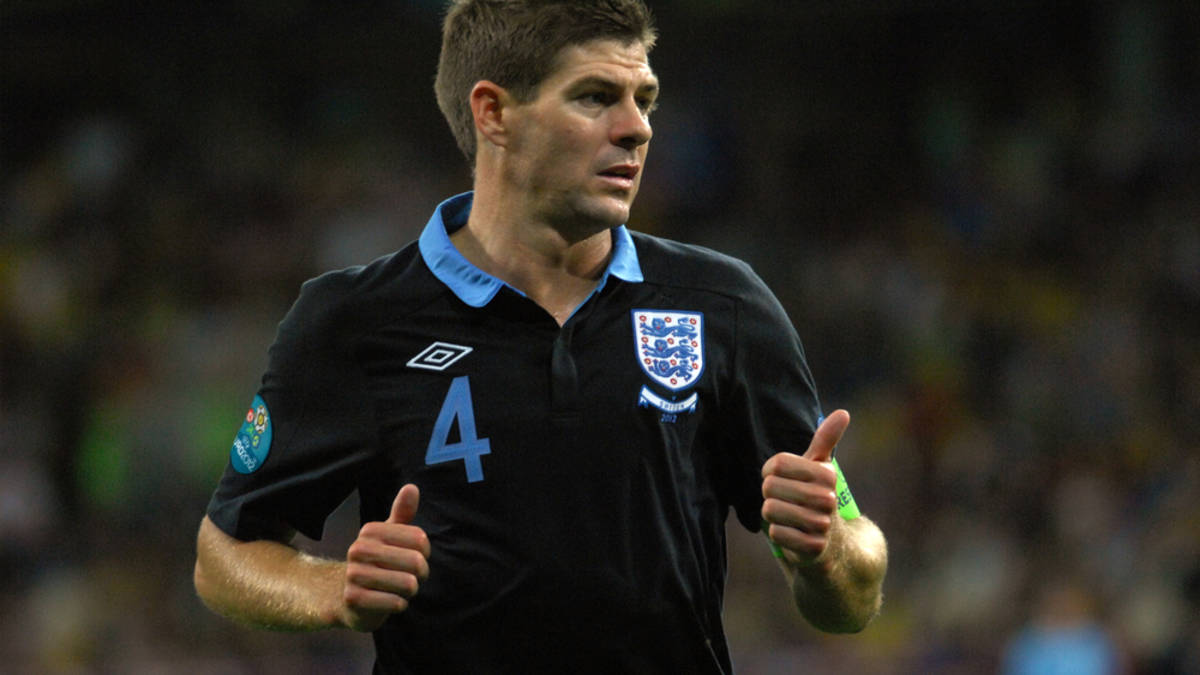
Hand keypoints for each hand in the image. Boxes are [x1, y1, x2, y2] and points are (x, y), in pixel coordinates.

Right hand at [340, 484, 430, 630]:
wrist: (346, 597)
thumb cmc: (377, 562)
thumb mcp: (389, 536)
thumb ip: (402, 513)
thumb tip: (411, 487)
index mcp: (370, 531)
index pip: (419, 539)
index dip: (424, 553)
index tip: (414, 557)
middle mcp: (358, 550)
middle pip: (416, 562)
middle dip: (421, 574)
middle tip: (410, 577)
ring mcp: (353, 575)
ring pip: (408, 584)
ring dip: (410, 591)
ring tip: (399, 589)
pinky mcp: (354, 600)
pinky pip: (395, 603)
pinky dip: (400, 605)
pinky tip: (390, 601)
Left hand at [761, 410, 849, 567]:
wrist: (835, 546)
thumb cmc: (818, 499)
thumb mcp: (820, 469)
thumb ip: (826, 440)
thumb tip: (843, 412)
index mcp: (827, 475)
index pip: (777, 463)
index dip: (770, 471)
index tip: (779, 477)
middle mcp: (828, 498)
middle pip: (770, 486)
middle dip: (771, 494)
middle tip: (784, 499)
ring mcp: (822, 525)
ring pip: (770, 510)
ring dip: (773, 514)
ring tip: (788, 516)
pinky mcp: (813, 549)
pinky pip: (775, 533)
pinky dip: (778, 534)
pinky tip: (792, 534)